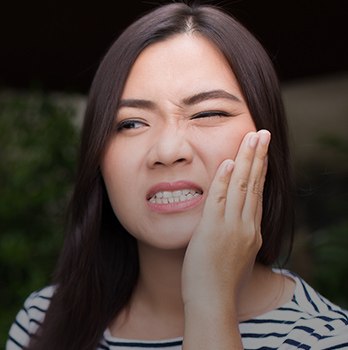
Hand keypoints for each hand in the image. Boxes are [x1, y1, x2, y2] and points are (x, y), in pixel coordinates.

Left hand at [182, 129, 270, 313]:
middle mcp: (246, 226)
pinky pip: (219, 199)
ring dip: (247, 160)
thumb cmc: (222, 283)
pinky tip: (229, 162)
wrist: (213, 303)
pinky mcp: (214, 230)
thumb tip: (238, 223)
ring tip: (252, 138)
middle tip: (263, 134)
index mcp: (251, 232)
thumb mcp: (238, 256)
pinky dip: (225, 179)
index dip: (261, 171)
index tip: (261, 153)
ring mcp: (232, 227)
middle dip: (259, 157)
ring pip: (242, 186)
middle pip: (255, 184)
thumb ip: (239, 236)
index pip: (258, 194)